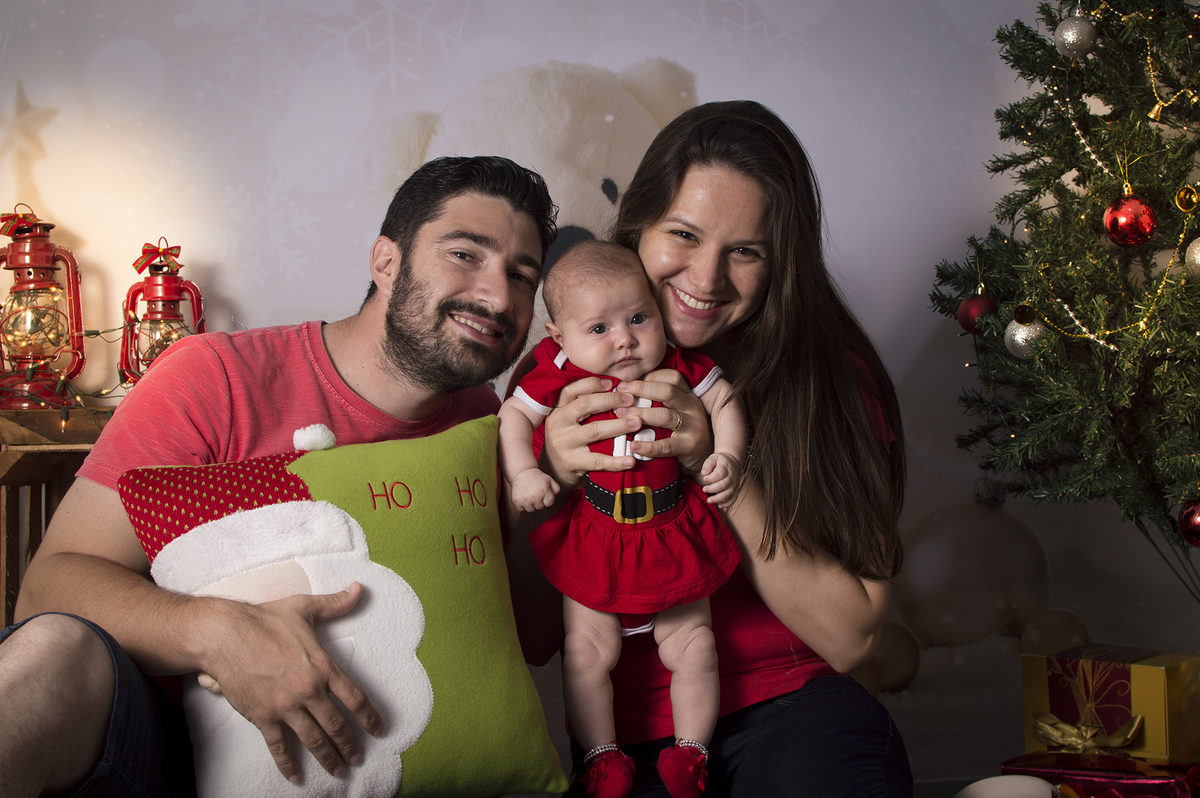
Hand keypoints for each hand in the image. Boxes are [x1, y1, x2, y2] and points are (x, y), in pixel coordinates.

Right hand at [197, 582, 383, 783]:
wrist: (224, 634)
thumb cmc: (264, 619)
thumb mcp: (304, 608)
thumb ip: (334, 604)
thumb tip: (359, 589)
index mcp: (322, 667)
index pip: (354, 698)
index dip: (370, 717)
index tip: (379, 729)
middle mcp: (308, 691)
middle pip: (336, 726)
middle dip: (350, 745)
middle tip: (358, 758)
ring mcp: (285, 707)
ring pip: (313, 740)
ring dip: (328, 758)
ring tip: (339, 770)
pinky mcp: (263, 717)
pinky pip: (279, 747)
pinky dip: (288, 764)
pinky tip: (296, 777)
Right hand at [510, 467, 560, 511]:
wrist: (521, 472)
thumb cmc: (536, 476)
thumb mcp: (548, 479)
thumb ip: (556, 488)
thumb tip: (555, 495)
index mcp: (544, 491)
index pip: (549, 503)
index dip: (547, 499)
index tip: (543, 494)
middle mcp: (535, 497)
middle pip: (540, 507)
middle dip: (538, 502)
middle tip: (535, 493)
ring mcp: (525, 500)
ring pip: (531, 510)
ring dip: (530, 505)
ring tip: (528, 496)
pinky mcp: (517, 501)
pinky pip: (521, 509)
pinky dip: (521, 505)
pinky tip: (522, 497)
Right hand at [541, 376, 639, 490]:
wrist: (552, 470)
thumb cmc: (568, 438)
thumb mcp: (567, 419)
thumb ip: (583, 405)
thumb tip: (615, 387)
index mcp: (557, 409)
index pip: (571, 390)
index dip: (592, 384)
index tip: (612, 383)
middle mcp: (557, 423)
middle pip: (584, 405)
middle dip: (610, 400)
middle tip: (631, 399)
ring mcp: (563, 443)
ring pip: (594, 430)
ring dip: (619, 425)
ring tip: (637, 422)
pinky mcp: (572, 462)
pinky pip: (598, 461)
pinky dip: (616, 461)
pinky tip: (631, 460)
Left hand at [613, 369, 712, 475]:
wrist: (704, 459)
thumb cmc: (682, 432)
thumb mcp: (677, 411)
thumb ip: (659, 400)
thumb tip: (627, 389)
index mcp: (688, 395)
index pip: (671, 377)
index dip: (649, 376)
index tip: (627, 381)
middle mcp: (692, 407)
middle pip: (667, 391)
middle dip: (641, 389)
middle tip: (619, 392)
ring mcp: (693, 426)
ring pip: (665, 415)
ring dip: (640, 413)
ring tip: (620, 414)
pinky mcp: (689, 446)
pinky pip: (666, 445)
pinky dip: (648, 446)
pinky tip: (633, 445)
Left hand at [701, 452, 741, 507]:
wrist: (732, 461)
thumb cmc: (720, 460)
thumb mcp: (713, 457)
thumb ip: (708, 463)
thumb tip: (704, 472)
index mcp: (726, 467)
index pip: (720, 474)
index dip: (711, 478)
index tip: (704, 479)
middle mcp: (732, 476)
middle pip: (724, 485)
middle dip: (712, 489)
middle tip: (704, 489)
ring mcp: (734, 483)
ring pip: (728, 493)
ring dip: (718, 498)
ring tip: (709, 500)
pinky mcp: (735, 489)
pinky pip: (733, 498)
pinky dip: (727, 503)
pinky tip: (720, 505)